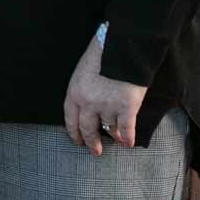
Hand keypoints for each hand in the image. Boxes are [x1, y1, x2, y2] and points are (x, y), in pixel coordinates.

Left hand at [63, 37, 147, 155]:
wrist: (121, 48)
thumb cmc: (101, 55)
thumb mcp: (82, 71)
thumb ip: (83, 89)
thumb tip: (88, 104)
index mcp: (74, 92)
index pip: (71, 118)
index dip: (74, 132)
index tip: (77, 141)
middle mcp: (88, 103)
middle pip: (87, 128)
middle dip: (91, 141)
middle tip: (95, 151)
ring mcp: (108, 106)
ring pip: (110, 127)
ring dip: (114, 134)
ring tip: (116, 139)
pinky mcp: (127, 107)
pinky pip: (127, 128)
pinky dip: (128, 137)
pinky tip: (128, 143)